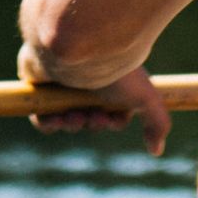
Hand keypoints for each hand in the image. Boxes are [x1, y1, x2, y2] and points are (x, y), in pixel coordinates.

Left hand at [16, 47, 171, 156]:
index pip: (112, 114)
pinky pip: (40, 115)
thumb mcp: (145, 97)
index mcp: (110, 82)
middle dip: (91, 123)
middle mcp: (87, 82)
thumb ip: (157, 122)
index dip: (112, 123)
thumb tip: (156, 151)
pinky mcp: (40, 85)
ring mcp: (63, 84)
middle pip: (88, 118)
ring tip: (73, 115)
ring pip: (65, 118)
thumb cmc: (115, 70)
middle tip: (91, 115)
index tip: (110, 118)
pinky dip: (48, 123)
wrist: (79, 46)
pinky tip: (56, 119)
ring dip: (71, 124)